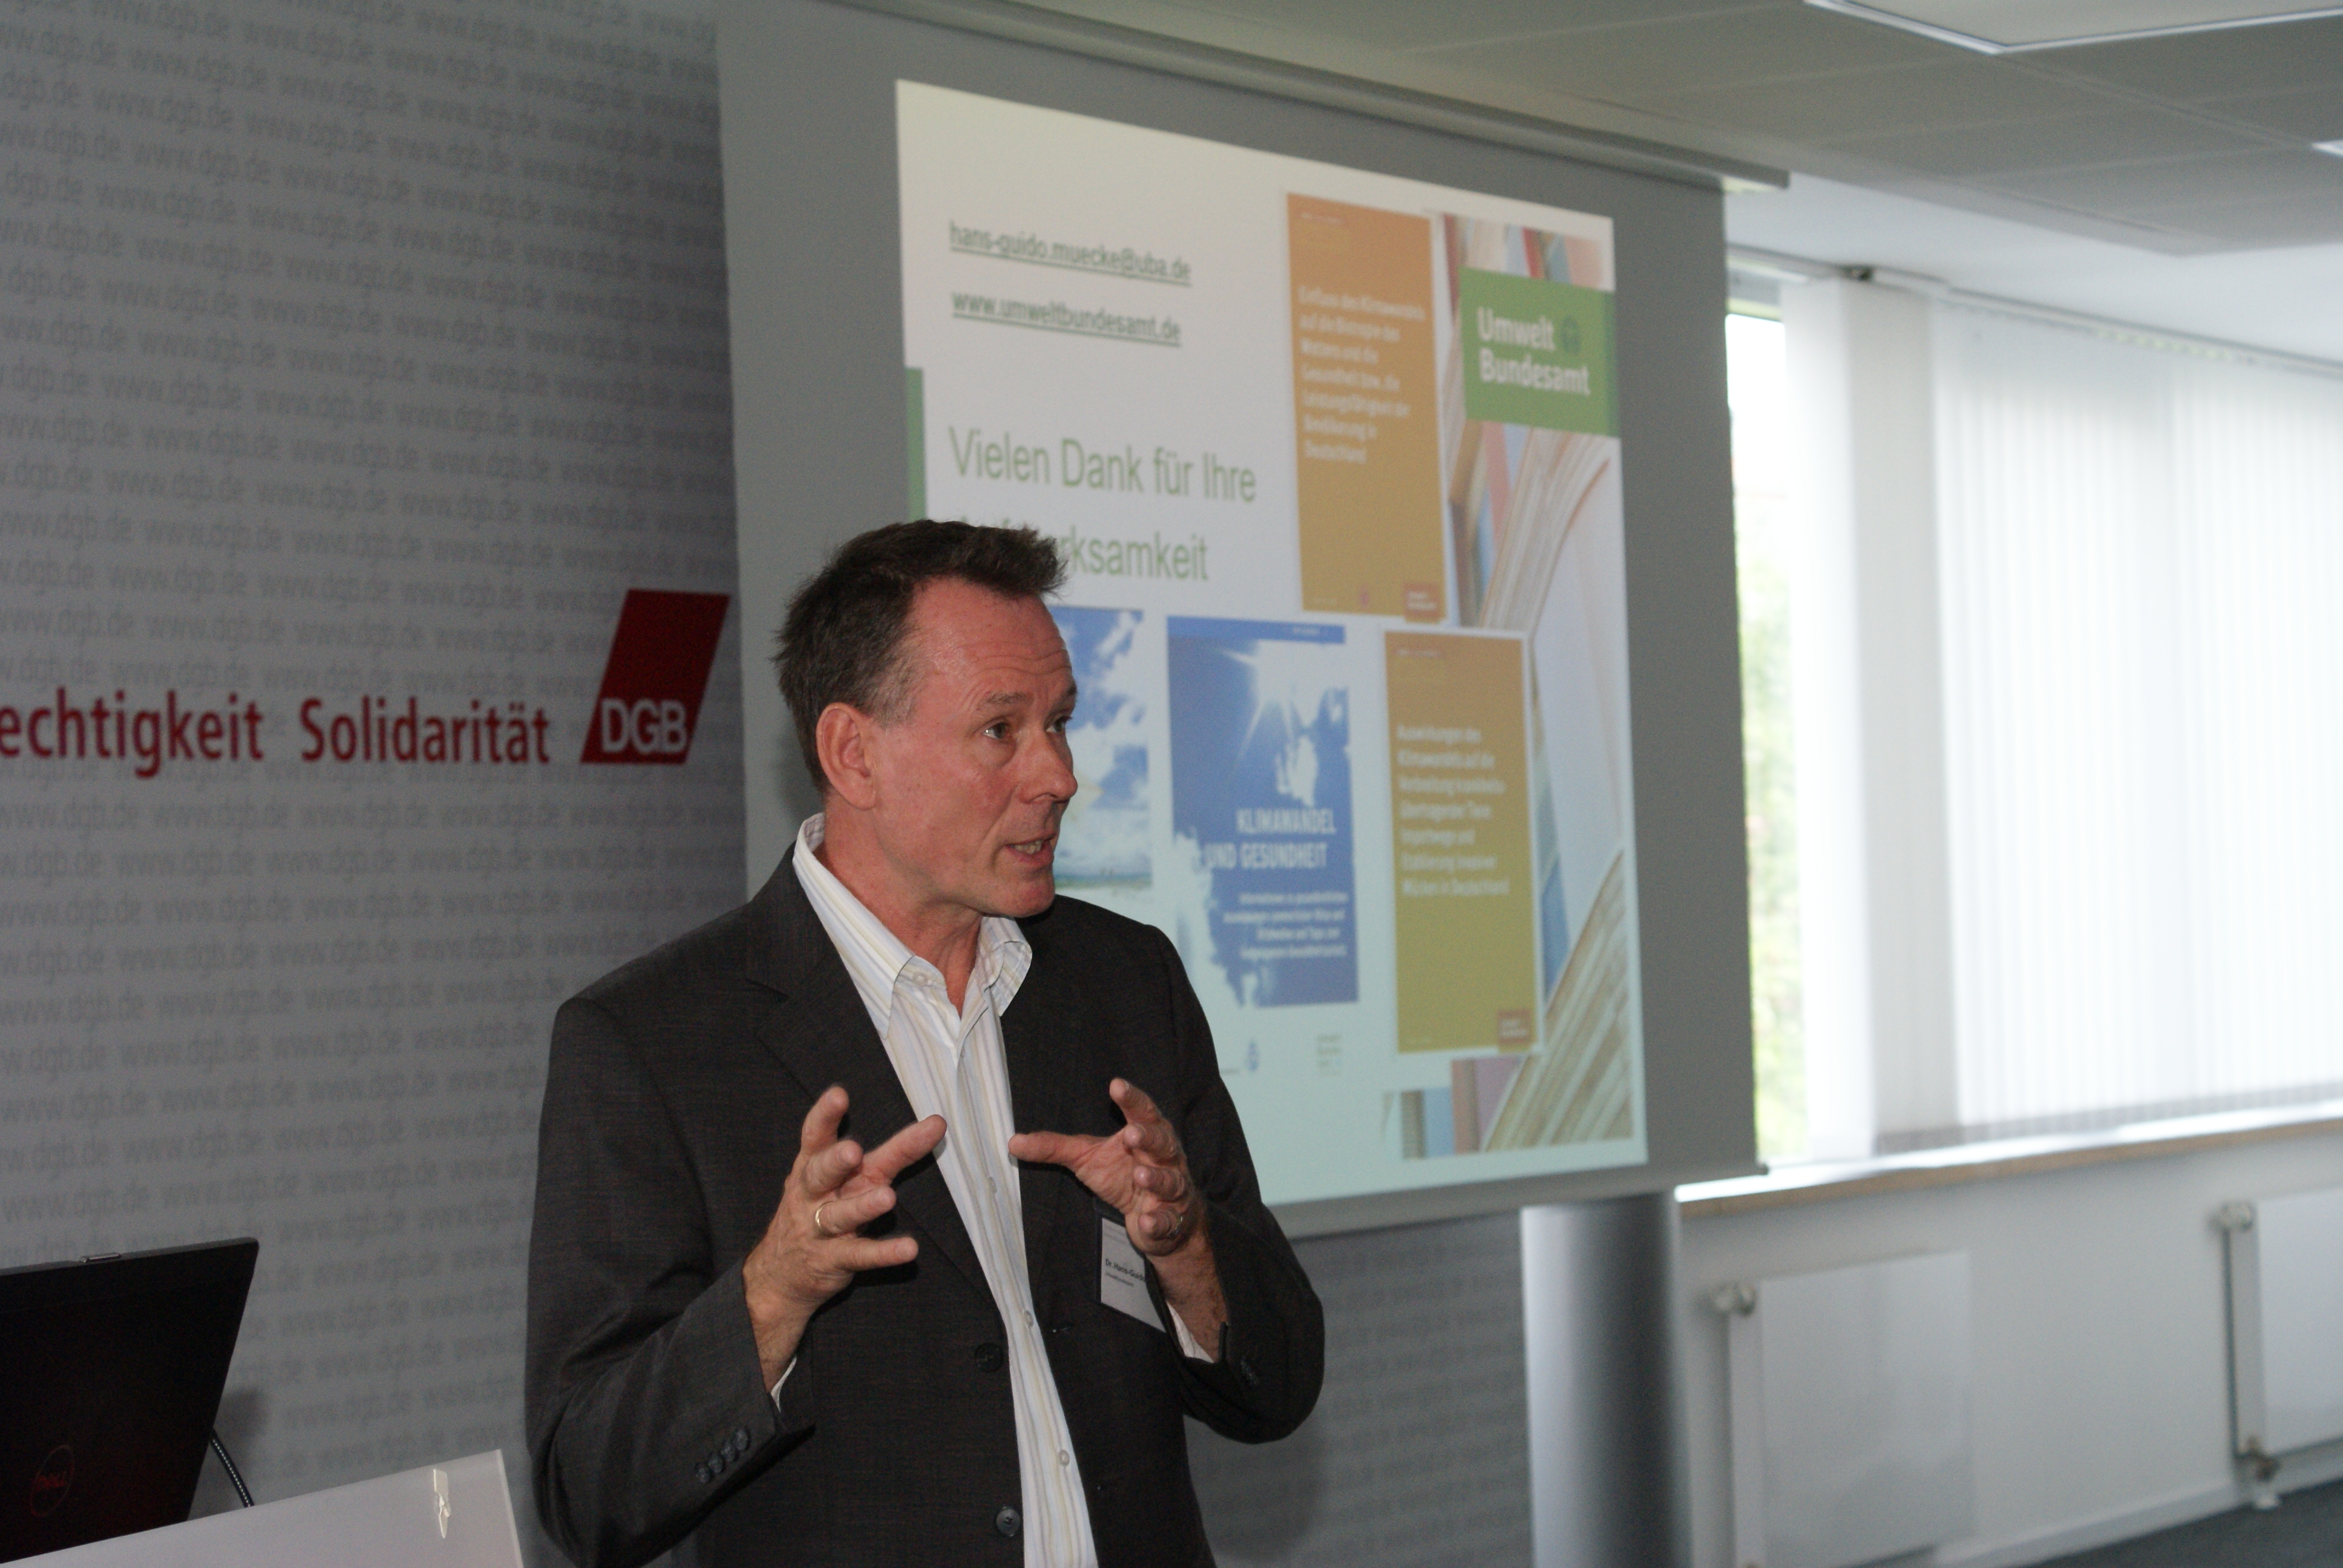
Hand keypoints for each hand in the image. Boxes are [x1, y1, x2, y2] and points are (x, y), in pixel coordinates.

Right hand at [742, 1086, 945, 1383]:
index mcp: (810, 1169)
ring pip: (839, 1215)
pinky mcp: (833, 1261)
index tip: (838, 1095)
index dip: (824, 1116)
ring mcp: (819, 1230)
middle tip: (851, 1150)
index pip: (814, 1138)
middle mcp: (812, 1196)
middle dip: (835, 1161)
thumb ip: (877, 1157)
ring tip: (887, 1198)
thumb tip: (933, 1126)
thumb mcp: (833, 1182)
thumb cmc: (815, 1213)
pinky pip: (860, 1255)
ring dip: (862, 1206)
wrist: (777, 1276)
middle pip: (821, 1174)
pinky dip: (884, 1252)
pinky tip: (908, 1248)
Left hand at [1008, 1078, 1202, 1258]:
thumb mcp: (1087, 1158)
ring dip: (1156, 1178)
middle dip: (1148, 1137)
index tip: (1116, 1085)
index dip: (1131, 1098)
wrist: (1157, 1217)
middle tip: (1130, 1133)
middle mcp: (1164, 1157)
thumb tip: (1014, 1141)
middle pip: (1162, 1142)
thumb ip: (1055, 1147)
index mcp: (1145, 1134)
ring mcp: (1171, 1188)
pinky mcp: (1171, 1218)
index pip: (1142, 1111)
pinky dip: (1158, 1220)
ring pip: (1170, 1180)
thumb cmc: (1123, 1176)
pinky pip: (1168, 1219)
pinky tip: (1146, 1220)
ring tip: (1140, 1175)